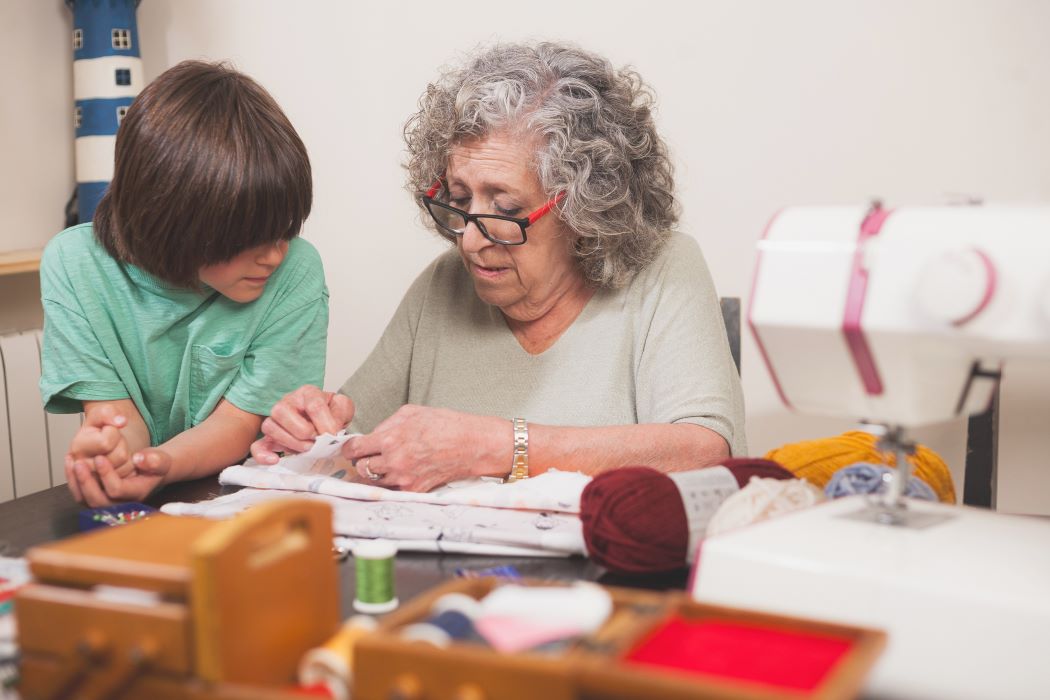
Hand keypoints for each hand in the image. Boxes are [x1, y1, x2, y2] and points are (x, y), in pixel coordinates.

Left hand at [66, 448, 172, 506]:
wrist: (151, 470)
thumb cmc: (155, 465)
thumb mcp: (161, 459)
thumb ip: (154, 459)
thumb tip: (139, 459)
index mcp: (136, 494)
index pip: (117, 490)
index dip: (107, 475)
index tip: (100, 457)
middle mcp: (121, 503)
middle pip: (98, 501)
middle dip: (86, 482)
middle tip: (79, 463)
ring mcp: (108, 502)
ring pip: (86, 500)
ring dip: (76, 482)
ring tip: (71, 462)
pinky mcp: (98, 498)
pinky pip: (81, 495)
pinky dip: (73, 481)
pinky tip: (70, 463)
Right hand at [69, 403, 132, 476]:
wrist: (103, 439)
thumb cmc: (102, 426)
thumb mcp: (103, 413)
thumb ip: (110, 413)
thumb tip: (121, 421)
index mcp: (77, 447)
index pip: (107, 442)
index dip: (114, 433)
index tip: (108, 430)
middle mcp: (81, 467)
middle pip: (119, 456)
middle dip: (122, 445)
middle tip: (113, 442)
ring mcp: (92, 480)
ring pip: (125, 468)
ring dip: (126, 457)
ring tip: (114, 451)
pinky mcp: (104, 488)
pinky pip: (128, 477)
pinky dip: (129, 468)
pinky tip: (119, 461)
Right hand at [251, 385, 354, 464]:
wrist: (326, 421)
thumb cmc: (332, 413)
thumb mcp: (343, 406)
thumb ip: (342, 411)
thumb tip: (332, 429)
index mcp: (308, 393)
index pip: (313, 404)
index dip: (324, 422)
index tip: (333, 434)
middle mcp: (288, 403)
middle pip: (281, 411)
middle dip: (301, 430)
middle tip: (315, 440)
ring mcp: (276, 420)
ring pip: (269, 427)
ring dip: (289, 442)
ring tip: (306, 449)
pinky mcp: (270, 438)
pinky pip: (257, 445)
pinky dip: (263, 454)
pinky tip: (275, 460)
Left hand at [342, 405, 509, 491]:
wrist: (472, 445)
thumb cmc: (447, 425)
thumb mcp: (412, 412)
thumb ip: (387, 424)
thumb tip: (371, 435)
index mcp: (391, 439)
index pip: (354, 449)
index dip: (350, 448)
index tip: (352, 448)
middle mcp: (394, 461)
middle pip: (361, 468)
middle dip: (363, 460)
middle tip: (371, 455)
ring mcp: (404, 478)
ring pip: (375, 481)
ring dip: (378, 473)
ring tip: (390, 462)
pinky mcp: (415, 490)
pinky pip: (393, 489)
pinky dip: (393, 483)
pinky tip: (402, 472)